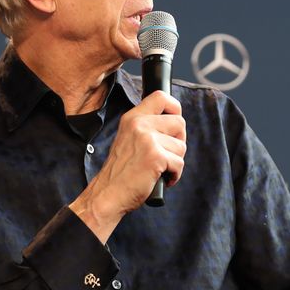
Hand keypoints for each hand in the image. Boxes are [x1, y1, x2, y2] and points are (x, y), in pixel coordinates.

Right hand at [69, 91, 186, 242]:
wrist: (108, 194)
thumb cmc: (121, 171)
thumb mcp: (129, 138)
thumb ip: (147, 127)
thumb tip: (174, 123)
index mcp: (132, 117)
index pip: (161, 97)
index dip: (175, 108)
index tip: (174, 124)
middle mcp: (139, 124)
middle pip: (179, 122)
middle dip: (179, 141)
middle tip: (166, 154)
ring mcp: (147, 139)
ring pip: (181, 146)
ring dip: (175, 161)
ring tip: (159, 169)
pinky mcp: (155, 156)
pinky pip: (179, 163)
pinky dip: (174, 175)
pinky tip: (161, 179)